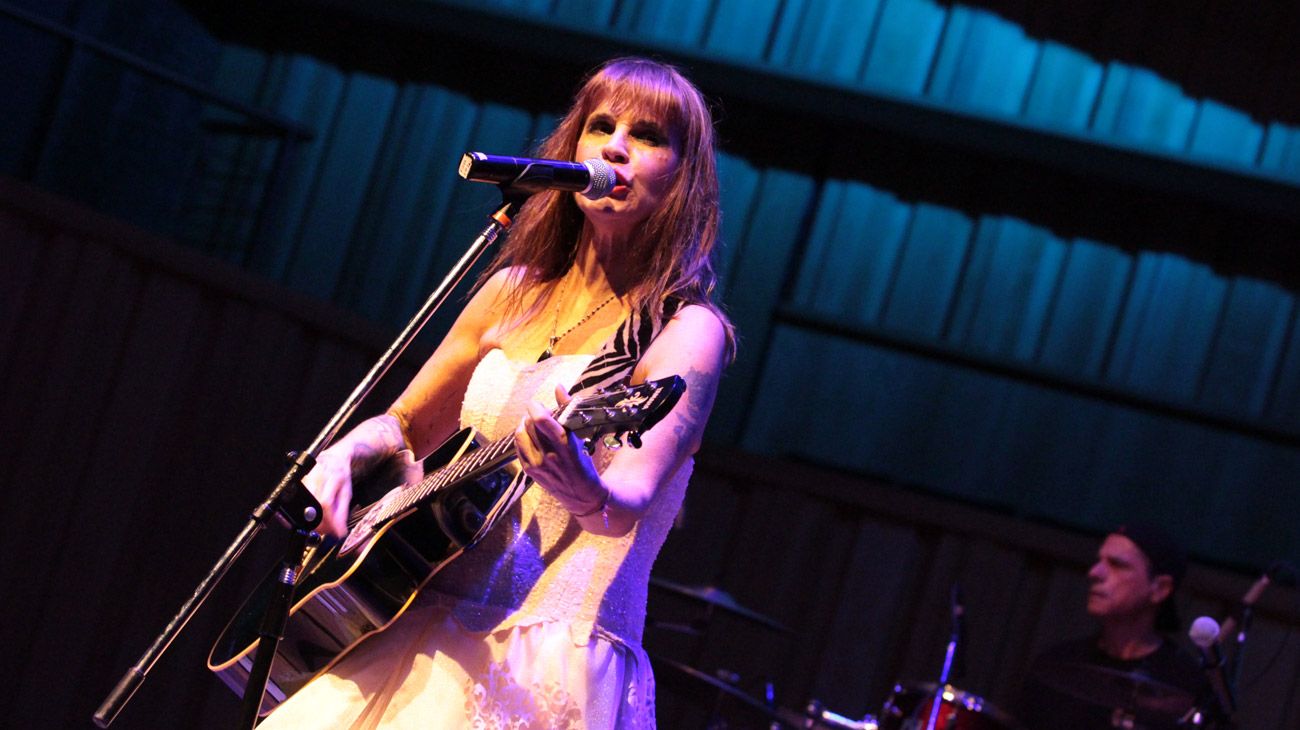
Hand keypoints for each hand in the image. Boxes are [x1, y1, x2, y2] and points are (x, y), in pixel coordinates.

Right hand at [301, 449, 353, 539]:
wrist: (333, 458)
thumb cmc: (340, 475)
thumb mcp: (346, 493)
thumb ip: (342, 513)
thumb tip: (339, 531)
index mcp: (331, 476)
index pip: (325, 503)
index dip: (327, 520)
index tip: (332, 531)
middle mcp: (316, 475)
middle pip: (312, 504)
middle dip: (318, 523)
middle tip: (324, 531)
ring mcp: (304, 477)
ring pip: (302, 504)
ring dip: (308, 520)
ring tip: (318, 525)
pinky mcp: (296, 481)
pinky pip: (295, 501)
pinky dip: (300, 513)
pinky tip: (308, 518)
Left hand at [515, 384, 604, 512]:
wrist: (582, 495)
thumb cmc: (583, 463)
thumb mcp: (580, 436)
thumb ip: (567, 409)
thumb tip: (558, 387)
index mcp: (564, 443)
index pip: (541, 419)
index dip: (536, 407)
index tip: (539, 404)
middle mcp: (548, 454)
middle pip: (529, 424)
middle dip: (532, 414)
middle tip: (540, 414)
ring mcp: (537, 464)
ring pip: (520, 434)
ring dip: (524, 424)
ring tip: (532, 424)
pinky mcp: (529, 471)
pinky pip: (518, 447)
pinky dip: (521, 438)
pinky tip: (529, 437)